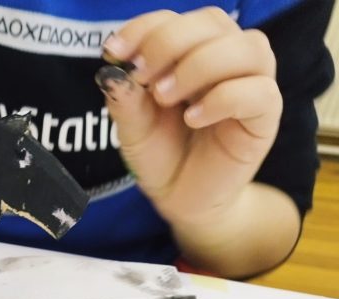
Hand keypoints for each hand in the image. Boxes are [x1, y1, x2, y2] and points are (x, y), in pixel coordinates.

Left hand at [96, 7, 282, 228]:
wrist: (180, 199)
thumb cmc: (160, 155)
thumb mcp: (132, 127)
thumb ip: (124, 98)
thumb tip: (113, 70)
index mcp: (189, 53)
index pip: (175, 19)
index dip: (144, 28)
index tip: (114, 52)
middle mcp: (224, 60)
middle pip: (212, 22)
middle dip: (170, 42)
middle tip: (142, 75)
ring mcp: (250, 85)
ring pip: (247, 47)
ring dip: (200, 64)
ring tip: (164, 97)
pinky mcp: (265, 117)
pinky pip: (260, 92)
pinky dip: (223, 98)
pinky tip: (192, 118)